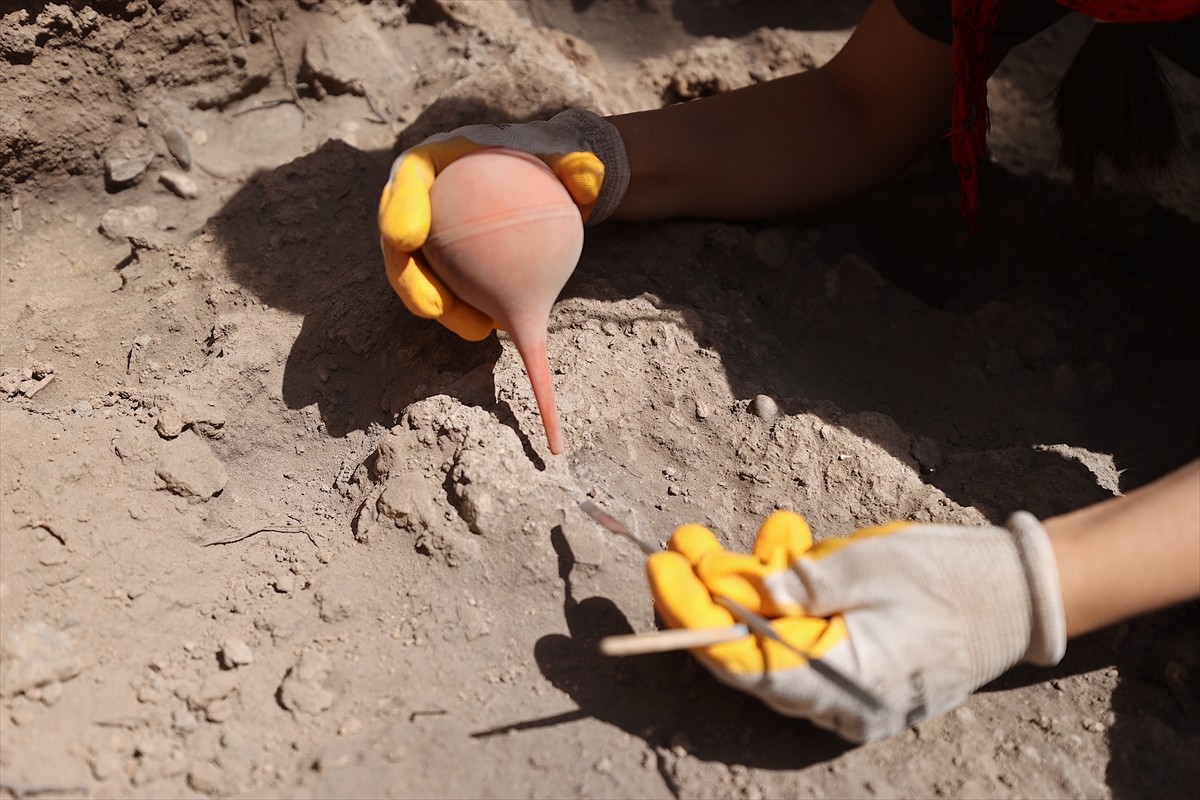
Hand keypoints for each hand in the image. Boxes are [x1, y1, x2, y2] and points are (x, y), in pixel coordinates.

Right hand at [377, 109, 628, 339]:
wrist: (543, 180)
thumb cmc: (544, 158)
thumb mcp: (563, 151)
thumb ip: (574, 160)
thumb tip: (587, 174)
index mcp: (434, 160)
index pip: (408, 180)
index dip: (398, 209)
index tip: (407, 238)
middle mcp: (421, 199)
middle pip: (400, 244)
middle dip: (409, 280)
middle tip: (433, 307)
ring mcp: (428, 236)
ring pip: (422, 278)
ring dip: (441, 309)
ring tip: (475, 329)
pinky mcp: (445, 265)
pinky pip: (453, 291)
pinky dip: (470, 313)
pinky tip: (500, 329)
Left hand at [646, 510, 1066, 742]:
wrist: (1024, 592)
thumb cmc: (953, 578)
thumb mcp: (874, 565)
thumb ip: (808, 582)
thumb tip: (752, 592)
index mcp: (847, 684)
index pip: (746, 665)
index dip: (694, 621)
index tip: (662, 575)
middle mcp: (840, 702)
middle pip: (749, 655)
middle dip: (707, 598)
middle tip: (676, 546)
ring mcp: (848, 689)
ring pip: (769, 642)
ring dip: (742, 589)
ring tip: (713, 539)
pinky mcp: (854, 667)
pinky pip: (801, 636)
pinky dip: (782, 596)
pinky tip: (780, 544)